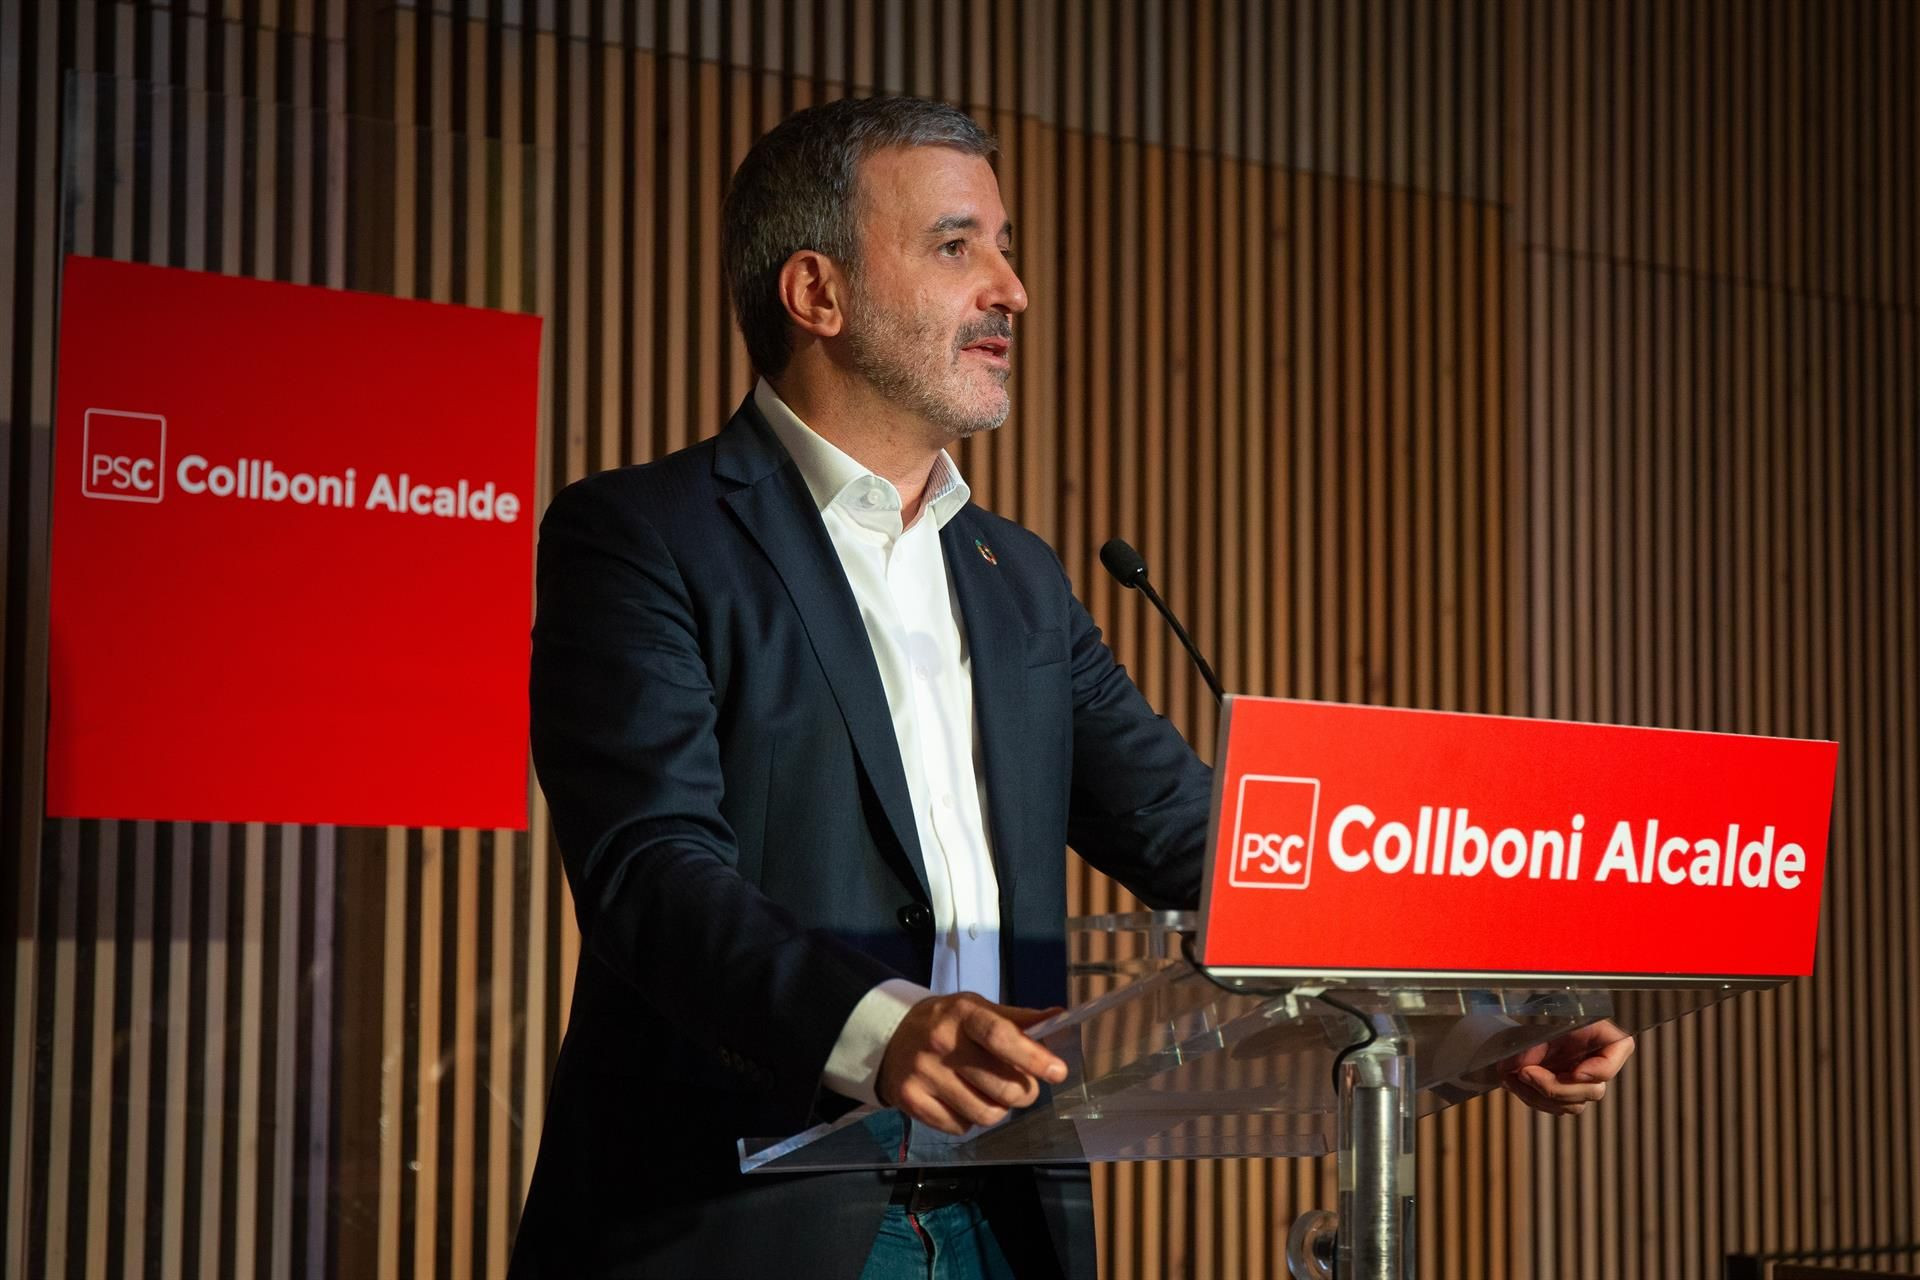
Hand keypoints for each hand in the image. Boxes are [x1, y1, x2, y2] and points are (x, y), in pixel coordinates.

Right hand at [876, 993, 1067, 1135]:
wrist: (890, 1035)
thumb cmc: (946, 1022)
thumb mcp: (977, 1009)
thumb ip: (1018, 1018)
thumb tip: (1059, 1017)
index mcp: (962, 1014)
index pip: (1001, 1036)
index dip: (1033, 1057)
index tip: (1057, 1071)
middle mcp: (940, 1043)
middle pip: (1002, 1087)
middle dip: (1025, 1092)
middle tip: (1024, 1086)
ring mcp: (923, 1075)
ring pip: (985, 1114)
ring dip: (999, 1109)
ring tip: (991, 1093)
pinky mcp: (911, 1101)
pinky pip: (961, 1127)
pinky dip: (970, 1118)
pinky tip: (963, 1099)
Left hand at [1500, 1019, 1635, 1115]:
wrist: (1518, 1031)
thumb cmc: (1532, 1020)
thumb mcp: (1535, 1025)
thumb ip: (1532, 1044)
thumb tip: (1518, 1067)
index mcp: (1600, 1036)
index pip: (1618, 1053)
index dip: (1599, 1070)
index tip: (1574, 1073)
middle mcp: (1597, 1062)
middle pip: (1594, 1090)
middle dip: (1555, 1087)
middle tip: (1524, 1072)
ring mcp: (1583, 1082)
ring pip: (1573, 1105)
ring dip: (1539, 1095)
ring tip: (1513, 1076)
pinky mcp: (1567, 1095)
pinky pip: (1557, 1109)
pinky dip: (1533, 1098)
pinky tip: (1516, 1083)